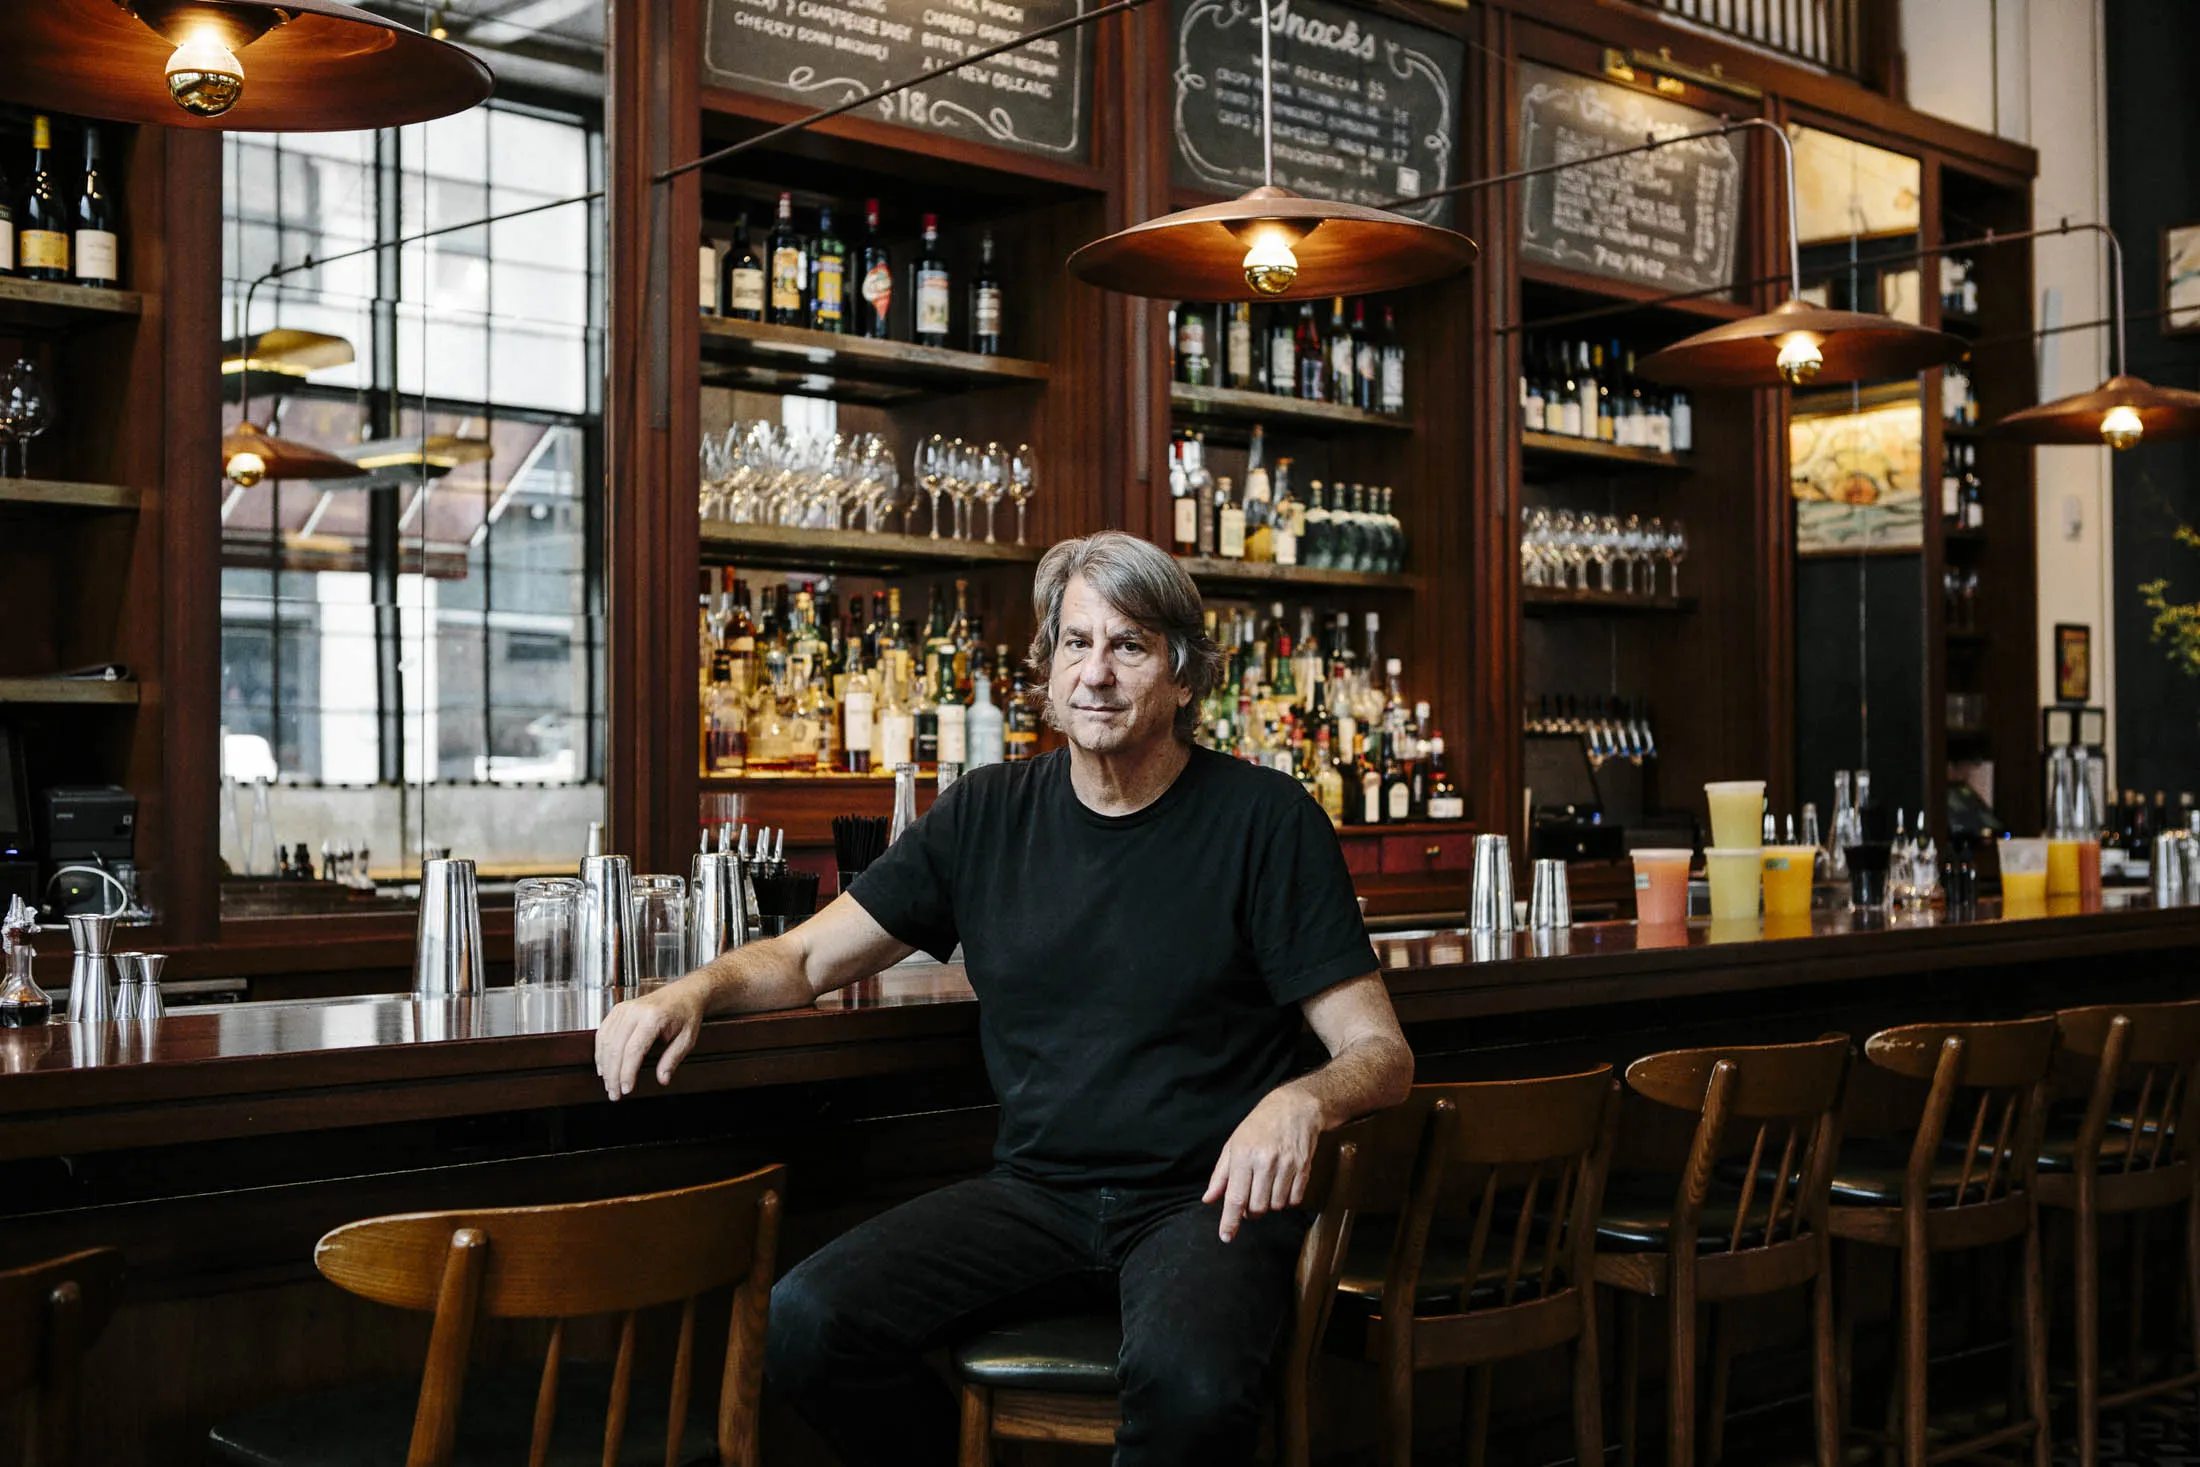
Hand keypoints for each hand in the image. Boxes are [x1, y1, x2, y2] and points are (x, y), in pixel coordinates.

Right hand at [594, 977, 708, 1099]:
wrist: (684, 993)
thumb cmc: (686, 1013)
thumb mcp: (687, 1039)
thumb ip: (673, 1059)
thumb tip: (663, 1079)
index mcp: (653, 1017)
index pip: (633, 1049)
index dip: (627, 1072)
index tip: (626, 1089)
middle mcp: (635, 1011)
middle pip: (616, 1047)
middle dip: (613, 1075)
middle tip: (615, 1094)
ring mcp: (624, 1009)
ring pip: (605, 1041)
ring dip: (604, 1066)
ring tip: (609, 1085)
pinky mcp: (618, 1010)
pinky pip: (603, 1033)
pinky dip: (600, 1052)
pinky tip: (603, 1067)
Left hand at [1202, 1085, 1322, 1241]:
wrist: (1295, 1108)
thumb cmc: (1260, 1126)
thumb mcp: (1234, 1145)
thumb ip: (1221, 1175)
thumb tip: (1209, 1200)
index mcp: (1243, 1156)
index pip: (1235, 1197)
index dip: (1230, 1221)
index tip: (1226, 1236)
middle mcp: (1265, 1162)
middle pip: (1257, 1207)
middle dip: (1252, 1211)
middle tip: (1250, 1201)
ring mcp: (1287, 1166)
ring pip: (1276, 1205)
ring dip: (1270, 1204)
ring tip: (1267, 1188)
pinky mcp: (1304, 1168)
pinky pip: (1295, 1200)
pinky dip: (1287, 1200)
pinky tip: (1282, 1186)